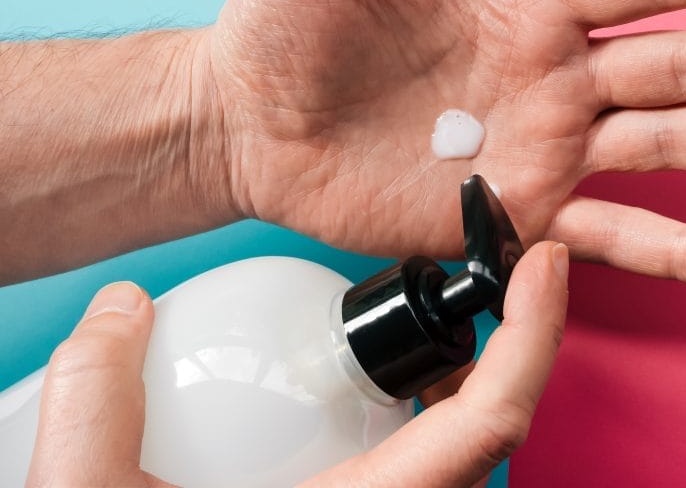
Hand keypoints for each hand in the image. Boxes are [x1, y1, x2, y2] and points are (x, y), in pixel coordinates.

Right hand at [26, 242, 567, 487]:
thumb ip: (95, 402)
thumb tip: (122, 311)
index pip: (492, 420)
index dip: (534, 334)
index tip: (545, 262)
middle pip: (492, 428)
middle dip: (507, 341)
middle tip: (488, 272)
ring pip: (463, 454)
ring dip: (466, 381)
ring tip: (433, 321)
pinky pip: (432, 472)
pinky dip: (430, 420)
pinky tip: (378, 393)